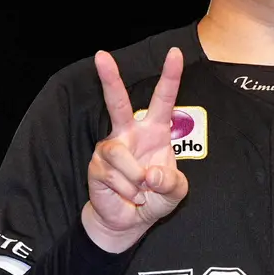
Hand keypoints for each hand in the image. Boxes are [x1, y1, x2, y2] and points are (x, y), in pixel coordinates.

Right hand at [81, 47, 188, 252]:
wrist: (131, 221)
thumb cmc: (156, 198)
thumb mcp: (176, 192)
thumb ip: (172, 182)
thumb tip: (151, 173)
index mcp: (155, 130)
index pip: (164, 99)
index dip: (170, 77)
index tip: (176, 53)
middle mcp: (130, 133)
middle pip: (118, 102)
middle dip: (109, 79)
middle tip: (101, 55)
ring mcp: (111, 147)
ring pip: (121, 154)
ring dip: (136, 178)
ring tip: (141, 190)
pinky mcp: (96, 165)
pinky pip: (113, 175)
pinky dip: (128, 190)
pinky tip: (130, 195)